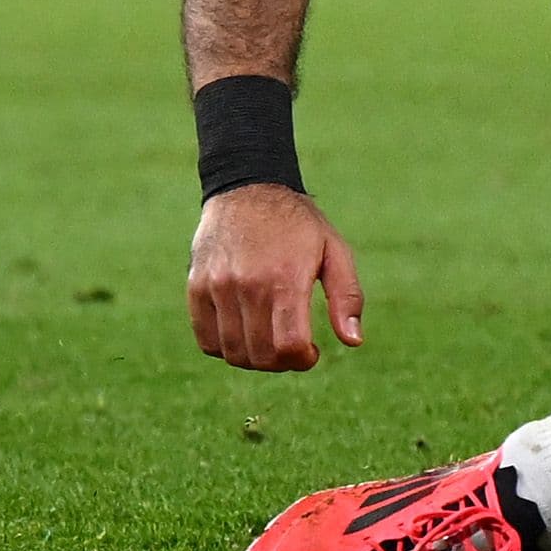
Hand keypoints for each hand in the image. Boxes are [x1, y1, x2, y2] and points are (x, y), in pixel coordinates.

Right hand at [186, 184, 363, 370]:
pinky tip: (244, 332)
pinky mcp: (196, 287)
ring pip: (232, 353)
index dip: (303, 360)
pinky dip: (226, 348)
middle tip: (291, 347)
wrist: (248, 188)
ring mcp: (218, 286)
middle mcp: (248, 284)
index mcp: (286, 277)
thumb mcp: (334, 250)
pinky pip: (207, 340)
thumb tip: (353, 341)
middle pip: (261, 356)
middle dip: (282, 363)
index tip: (311, 352)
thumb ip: (347, 296)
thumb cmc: (298, 224)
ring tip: (269, 340)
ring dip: (255, 359)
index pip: (289, 345)